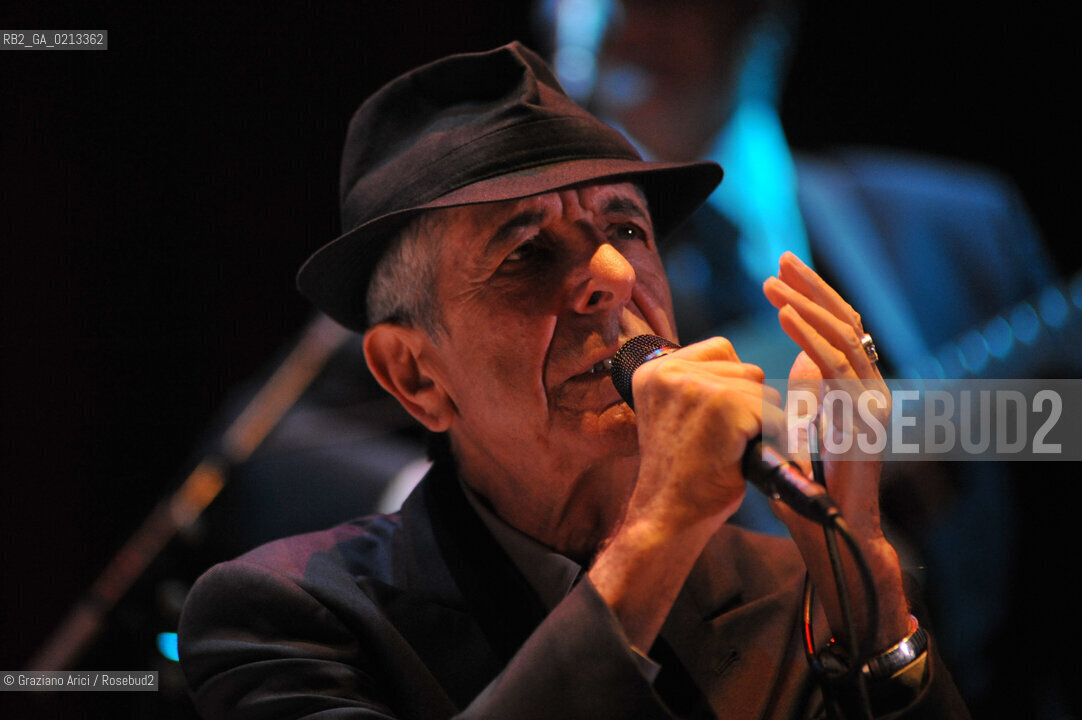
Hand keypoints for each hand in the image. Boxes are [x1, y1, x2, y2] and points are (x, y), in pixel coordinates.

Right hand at [628, 336, 782, 527]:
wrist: (667, 516)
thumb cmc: (680, 474)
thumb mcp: (677, 415)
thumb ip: (699, 385)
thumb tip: (754, 371)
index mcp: (653, 370)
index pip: (721, 350)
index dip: (731, 386)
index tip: (712, 423)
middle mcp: (669, 370)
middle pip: (746, 369)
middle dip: (748, 405)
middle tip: (721, 442)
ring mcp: (696, 385)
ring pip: (762, 389)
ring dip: (759, 422)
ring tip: (729, 450)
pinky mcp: (723, 404)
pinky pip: (771, 412)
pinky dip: (768, 437)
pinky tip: (739, 457)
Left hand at [762, 252, 908, 647]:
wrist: (833, 530)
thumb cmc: (809, 482)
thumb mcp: (802, 424)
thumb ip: (804, 391)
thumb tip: (790, 359)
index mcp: (855, 387)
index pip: (840, 327)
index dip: (814, 296)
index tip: (783, 271)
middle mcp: (870, 387)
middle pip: (847, 321)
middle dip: (812, 287)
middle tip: (781, 260)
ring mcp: (871, 400)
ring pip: (842, 337)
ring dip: (805, 305)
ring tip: (771, 284)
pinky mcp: (863, 417)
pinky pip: (835, 366)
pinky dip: (808, 337)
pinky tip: (783, 316)